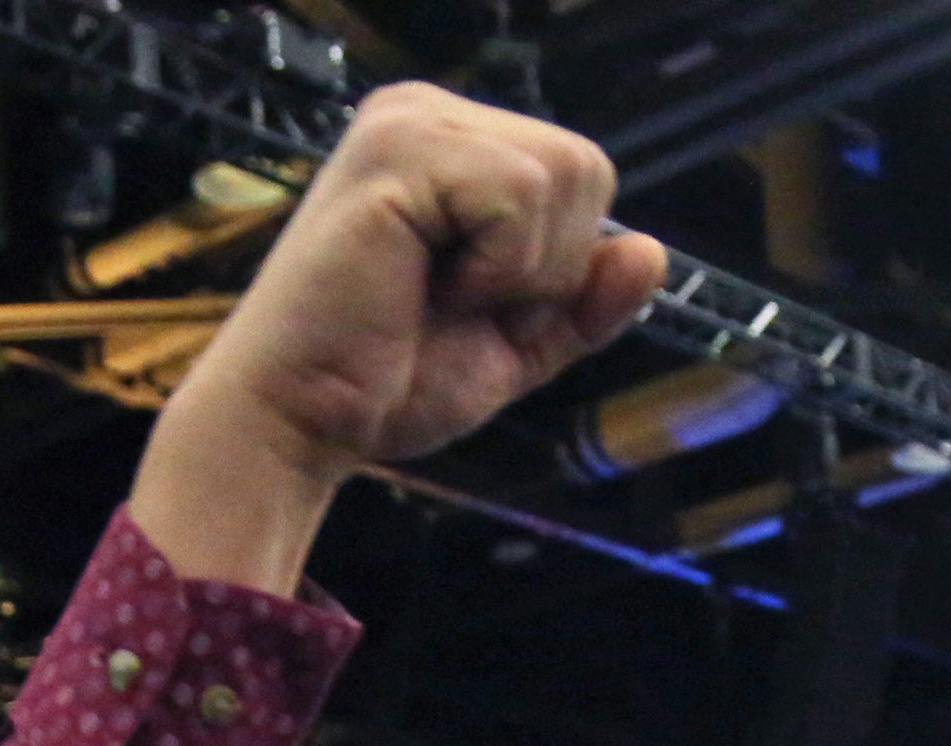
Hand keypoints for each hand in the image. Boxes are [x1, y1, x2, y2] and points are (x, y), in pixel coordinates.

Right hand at [128, 84, 662, 589]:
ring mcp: (409, 123)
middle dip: (545, 268)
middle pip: (585, 167)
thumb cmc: (383, 384)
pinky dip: (494, 267)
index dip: (555, 269)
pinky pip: (521, 195)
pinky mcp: (398, 152)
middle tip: (454, 305)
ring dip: (520, 270)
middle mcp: (426, 114)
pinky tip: (420, 284)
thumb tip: (650, 250)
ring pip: (562, 175)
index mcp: (452, 145)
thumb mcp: (514, 345)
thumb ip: (583, 302)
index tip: (469, 307)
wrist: (299, 426)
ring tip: (435, 294)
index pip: (581, 176)